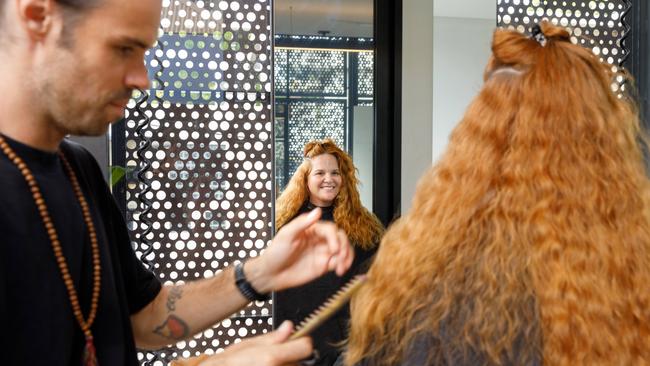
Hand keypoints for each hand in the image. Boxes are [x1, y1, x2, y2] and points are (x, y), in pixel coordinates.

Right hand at [196, 321, 311, 365]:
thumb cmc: (223, 365)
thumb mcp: (245, 345)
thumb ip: (271, 338)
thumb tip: (288, 327)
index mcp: (270, 358)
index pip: (306, 347)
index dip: (302, 342)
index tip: (297, 342)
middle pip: (301, 361)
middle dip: (291, 357)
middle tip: (275, 356)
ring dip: (285, 365)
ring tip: (267, 364)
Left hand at [246, 208, 353, 292]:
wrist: (271, 274)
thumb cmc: (275, 253)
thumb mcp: (286, 235)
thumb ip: (302, 223)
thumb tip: (317, 211)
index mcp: (311, 228)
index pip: (330, 229)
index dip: (334, 238)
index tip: (333, 248)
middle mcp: (319, 239)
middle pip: (340, 237)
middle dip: (344, 246)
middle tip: (339, 256)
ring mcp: (322, 252)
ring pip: (343, 249)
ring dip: (347, 256)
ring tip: (342, 266)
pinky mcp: (324, 265)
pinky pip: (339, 262)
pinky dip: (344, 264)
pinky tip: (340, 270)